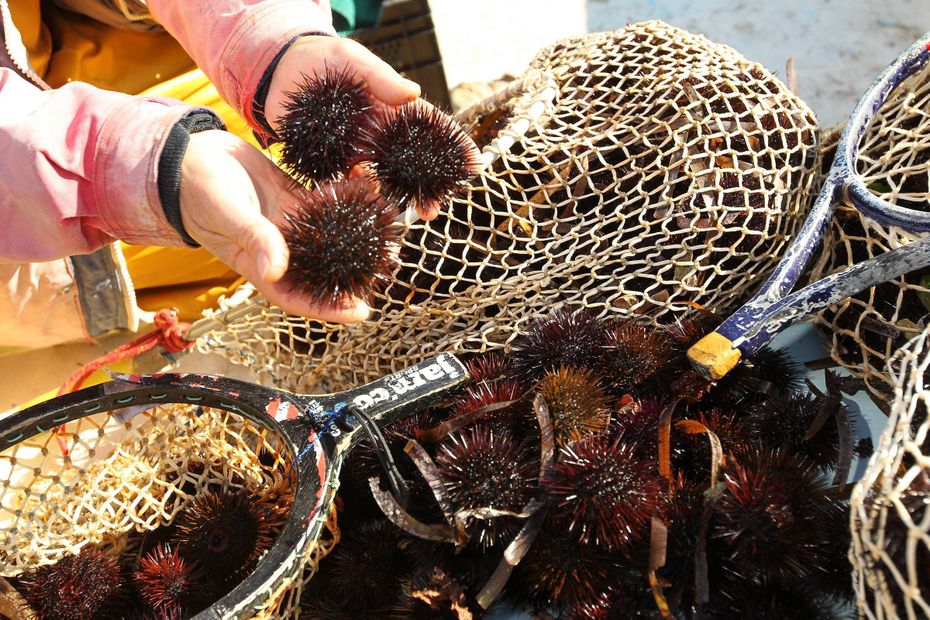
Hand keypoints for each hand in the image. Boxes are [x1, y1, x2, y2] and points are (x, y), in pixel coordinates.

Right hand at [178, 130, 370, 321]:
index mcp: (260, 266)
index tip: (362, 312)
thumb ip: (256, 241)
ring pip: (330, 234)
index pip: (299, 297)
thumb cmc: (196, 193)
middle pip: (323, 268)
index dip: (330, 309)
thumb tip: (278, 270)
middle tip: (390, 263)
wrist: (184, 156)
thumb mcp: (228, 216)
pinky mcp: (292, 197)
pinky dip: (345, 196)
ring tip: (389, 224)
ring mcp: (288, 224)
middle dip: (356, 269)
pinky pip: (325, 202)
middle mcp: (279, 249)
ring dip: (357, 230)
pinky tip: (367, 184)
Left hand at [264, 35, 450, 220]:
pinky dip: (362, 197)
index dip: (454, 145)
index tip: (474, 164)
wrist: (280, 70)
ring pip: (386, 179)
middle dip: (428, 187)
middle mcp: (380, 133)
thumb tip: (414, 94)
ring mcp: (358, 149)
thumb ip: (380, 77)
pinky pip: (350, 183)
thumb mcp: (352, 59)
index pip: (431, 128)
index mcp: (393, 108)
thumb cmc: (322, 58)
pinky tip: (370, 211)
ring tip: (411, 217)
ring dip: (400, 199)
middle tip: (435, 209)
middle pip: (412, 163)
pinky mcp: (333, 161)